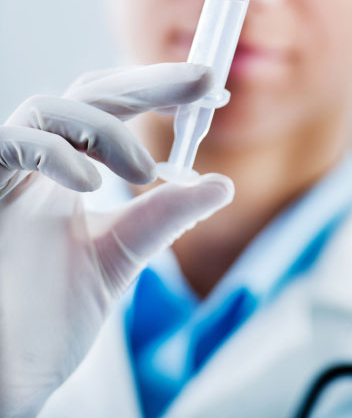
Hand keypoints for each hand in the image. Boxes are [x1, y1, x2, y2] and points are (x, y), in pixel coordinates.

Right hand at [0, 63, 233, 417]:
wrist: (4, 380)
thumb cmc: (44, 324)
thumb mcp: (119, 258)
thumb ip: (163, 217)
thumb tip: (222, 184)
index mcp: (66, 172)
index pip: (109, 107)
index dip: (156, 90)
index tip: (209, 89)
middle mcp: (34, 164)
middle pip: (87, 94)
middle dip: (148, 83)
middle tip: (203, 80)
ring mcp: (4, 176)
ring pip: (47, 108)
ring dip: (106, 129)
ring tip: (145, 171)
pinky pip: (7, 144)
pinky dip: (54, 154)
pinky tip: (91, 183)